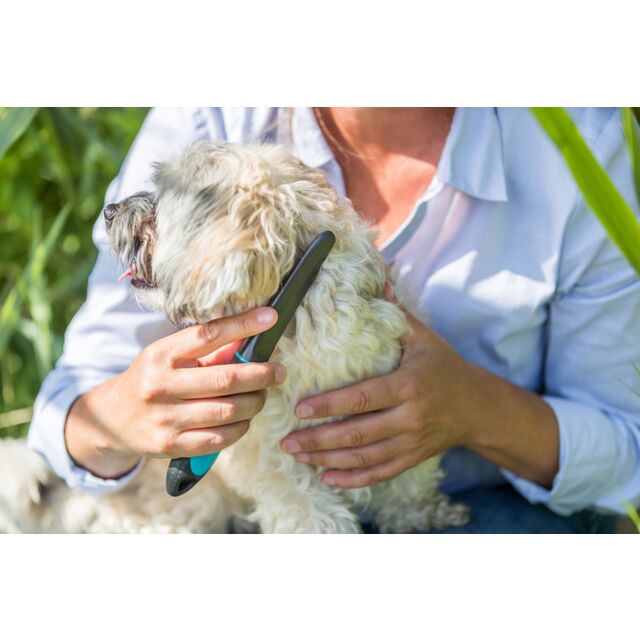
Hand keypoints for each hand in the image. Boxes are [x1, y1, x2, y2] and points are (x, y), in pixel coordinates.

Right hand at [65, 307, 286, 478]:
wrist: (111, 419)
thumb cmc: (151, 379)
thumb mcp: (168, 356)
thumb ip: (207, 350)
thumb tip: (251, 337)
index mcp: (160, 355)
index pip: (207, 334)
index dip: (243, 324)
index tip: (271, 317)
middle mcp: (160, 385)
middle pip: (226, 379)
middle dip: (262, 375)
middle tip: (278, 372)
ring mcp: (165, 418)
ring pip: (228, 411)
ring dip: (255, 403)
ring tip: (261, 395)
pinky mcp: (170, 446)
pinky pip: (220, 438)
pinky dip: (241, 427)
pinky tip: (244, 419)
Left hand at [280, 311, 474, 488]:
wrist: (476, 406)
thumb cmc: (443, 366)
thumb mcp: (424, 338)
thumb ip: (396, 316)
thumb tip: (374, 282)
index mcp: (408, 385)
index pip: (362, 398)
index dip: (330, 406)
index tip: (299, 410)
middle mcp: (409, 417)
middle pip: (358, 434)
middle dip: (318, 440)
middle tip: (286, 442)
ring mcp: (411, 443)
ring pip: (364, 458)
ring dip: (327, 461)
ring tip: (298, 456)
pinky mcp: (412, 458)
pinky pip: (380, 473)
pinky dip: (353, 479)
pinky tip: (327, 477)